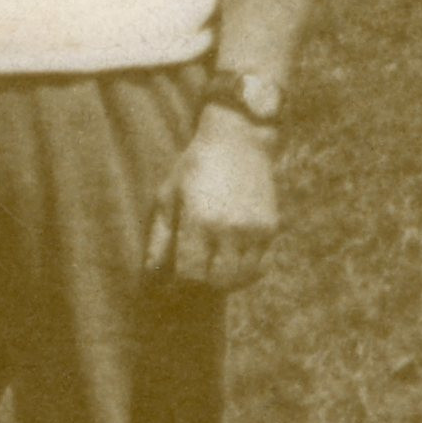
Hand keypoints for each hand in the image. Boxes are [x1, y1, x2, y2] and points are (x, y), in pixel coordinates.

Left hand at [144, 110, 278, 291]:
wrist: (238, 139)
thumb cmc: (195, 166)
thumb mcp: (169, 195)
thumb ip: (160, 236)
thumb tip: (151, 271)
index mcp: (199, 221)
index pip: (192, 274)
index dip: (183, 281)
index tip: (177, 276)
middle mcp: (230, 229)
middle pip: (219, 282)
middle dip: (205, 283)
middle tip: (197, 272)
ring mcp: (254, 230)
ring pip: (242, 278)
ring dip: (227, 279)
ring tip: (214, 266)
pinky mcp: (270, 227)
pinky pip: (259, 264)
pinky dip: (246, 269)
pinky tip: (232, 257)